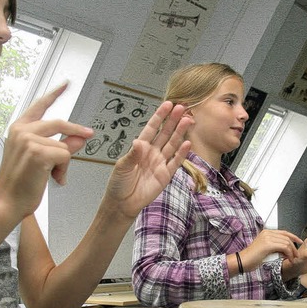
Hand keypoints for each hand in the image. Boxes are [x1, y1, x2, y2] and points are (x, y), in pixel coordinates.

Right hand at [0, 84, 93, 216]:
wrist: (6, 202)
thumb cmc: (19, 184)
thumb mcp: (40, 160)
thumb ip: (58, 145)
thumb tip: (79, 137)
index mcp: (19, 128)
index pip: (40, 106)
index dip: (54, 94)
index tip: (66, 84)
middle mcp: (21, 130)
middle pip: (60, 123)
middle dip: (77, 131)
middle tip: (90, 134)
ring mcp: (28, 139)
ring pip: (64, 145)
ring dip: (64, 164)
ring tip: (52, 176)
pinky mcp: (37, 152)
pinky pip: (64, 156)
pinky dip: (63, 170)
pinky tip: (52, 179)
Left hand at [102, 101, 192, 218]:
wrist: (123, 203)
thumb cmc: (119, 183)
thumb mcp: (122, 166)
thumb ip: (132, 155)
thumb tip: (138, 142)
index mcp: (140, 147)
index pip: (152, 128)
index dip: (159, 116)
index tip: (167, 105)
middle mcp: (152, 152)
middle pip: (165, 133)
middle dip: (173, 120)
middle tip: (181, 107)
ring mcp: (160, 163)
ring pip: (172, 144)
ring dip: (179, 132)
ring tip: (187, 120)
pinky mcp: (166, 175)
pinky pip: (175, 162)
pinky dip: (182, 153)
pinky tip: (187, 143)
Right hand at [240, 230, 300, 270]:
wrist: (243, 261)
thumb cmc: (252, 258)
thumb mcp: (266, 250)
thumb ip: (275, 247)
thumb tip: (287, 250)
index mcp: (266, 232)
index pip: (283, 232)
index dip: (293, 236)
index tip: (299, 242)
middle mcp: (267, 233)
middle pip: (286, 237)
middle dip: (294, 246)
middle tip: (296, 255)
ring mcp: (267, 238)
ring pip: (286, 242)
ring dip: (292, 251)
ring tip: (292, 258)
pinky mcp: (268, 244)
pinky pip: (284, 247)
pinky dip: (289, 253)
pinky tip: (288, 258)